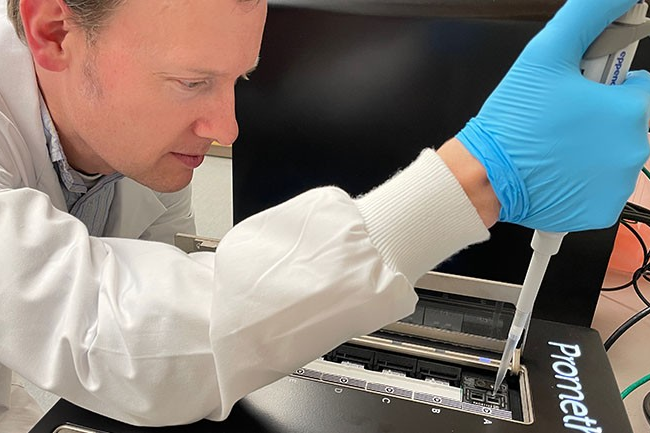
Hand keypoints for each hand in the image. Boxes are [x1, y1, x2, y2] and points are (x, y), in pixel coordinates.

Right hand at [456, 0, 649, 231]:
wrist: (484, 177)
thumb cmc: (512, 122)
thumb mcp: (544, 54)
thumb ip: (586, 15)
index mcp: (628, 110)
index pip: (635, 88)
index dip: (602, 87)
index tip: (575, 93)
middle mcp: (632, 150)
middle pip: (622, 124)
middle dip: (596, 120)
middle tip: (556, 123)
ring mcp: (617, 185)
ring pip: (611, 156)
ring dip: (589, 150)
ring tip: (552, 148)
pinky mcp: (601, 211)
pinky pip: (601, 189)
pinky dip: (583, 182)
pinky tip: (557, 173)